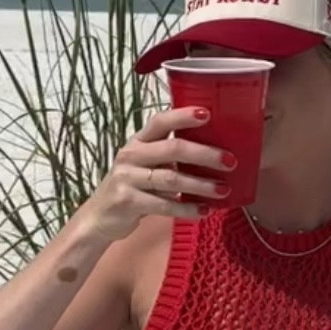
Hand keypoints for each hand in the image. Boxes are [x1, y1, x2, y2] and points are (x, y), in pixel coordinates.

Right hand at [82, 107, 233, 242]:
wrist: (101, 216)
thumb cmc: (132, 186)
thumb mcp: (145, 164)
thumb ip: (169, 156)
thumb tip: (213, 151)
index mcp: (138, 141)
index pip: (160, 121)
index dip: (183, 116)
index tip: (207, 113)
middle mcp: (131, 155)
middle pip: (173, 148)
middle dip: (205, 154)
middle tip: (230, 161)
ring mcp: (127, 178)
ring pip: (172, 178)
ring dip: (201, 185)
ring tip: (223, 190)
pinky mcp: (128, 201)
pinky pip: (165, 205)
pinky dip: (187, 208)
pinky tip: (204, 210)